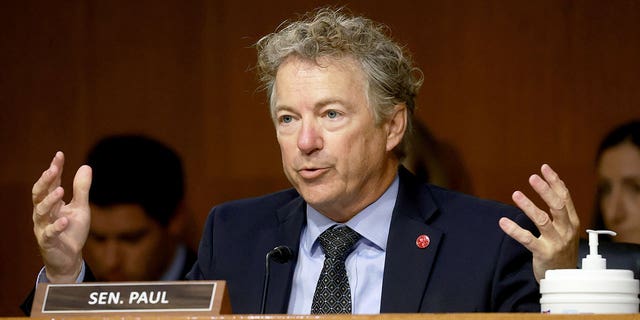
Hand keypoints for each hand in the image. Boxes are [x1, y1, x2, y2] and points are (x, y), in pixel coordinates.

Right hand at [32, 151, 91, 282]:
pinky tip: (64, 219)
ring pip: (40, 212)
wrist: (70, 257)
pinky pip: (49, 233)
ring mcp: (43, 227)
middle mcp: (43, 213)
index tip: (59, 155)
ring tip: (60, 191)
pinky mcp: (47, 242)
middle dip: (45, 181)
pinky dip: (56, 226)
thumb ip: (81, 189)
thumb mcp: (81, 207)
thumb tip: (86, 166)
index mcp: (52, 203)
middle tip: (53, 170)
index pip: (51, 183)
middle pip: (39, 194)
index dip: (54, 169)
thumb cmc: (72, 230)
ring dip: (49, 201)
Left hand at [499, 164, 579, 282]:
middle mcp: (566, 230)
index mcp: (572, 221)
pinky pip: (527, 239)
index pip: (565, 197)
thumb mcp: (566, 228)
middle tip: (533, 177)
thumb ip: (560, 210)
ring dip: (529, 206)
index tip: (544, 167)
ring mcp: (556, 242)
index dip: (555, 182)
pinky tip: (503, 222)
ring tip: (516, 194)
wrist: (564, 278)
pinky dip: (514, 230)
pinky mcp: (544, 253)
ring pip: (542, 220)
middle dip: (545, 190)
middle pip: (557, 206)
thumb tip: (552, 184)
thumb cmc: (562, 249)